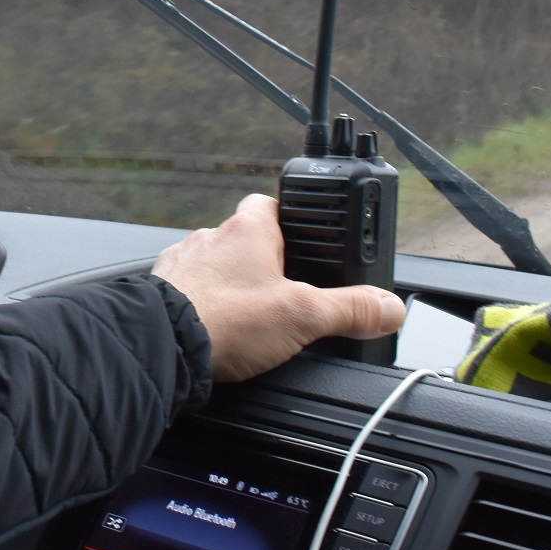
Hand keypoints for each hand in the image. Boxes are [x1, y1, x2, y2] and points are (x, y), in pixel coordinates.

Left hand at [153, 194, 404, 381]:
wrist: (162, 346)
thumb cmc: (224, 321)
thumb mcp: (303, 316)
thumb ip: (350, 310)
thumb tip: (388, 307)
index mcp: (248, 230)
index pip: (273, 203)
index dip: (292, 219)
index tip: (306, 238)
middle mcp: (210, 238)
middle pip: (244, 238)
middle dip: (264, 262)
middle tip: (283, 291)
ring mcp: (182, 263)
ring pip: (214, 264)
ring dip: (230, 283)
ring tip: (249, 316)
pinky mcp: (162, 291)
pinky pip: (188, 288)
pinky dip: (203, 303)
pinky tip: (215, 328)